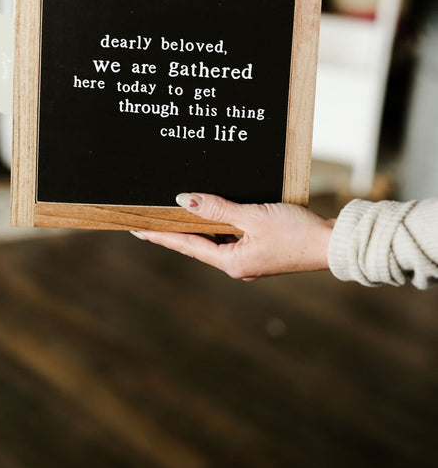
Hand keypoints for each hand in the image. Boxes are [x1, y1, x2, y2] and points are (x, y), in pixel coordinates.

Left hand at [131, 193, 334, 280]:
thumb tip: (185, 201)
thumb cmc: (297, 231)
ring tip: (173, 213)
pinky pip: (230, 237)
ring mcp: (249, 260)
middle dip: (174, 230)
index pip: (186, 245)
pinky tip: (211, 212)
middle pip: (197, 244)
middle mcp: (237, 265)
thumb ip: (218, 208)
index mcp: (232, 262)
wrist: (331, 243)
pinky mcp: (260, 252)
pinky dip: (217, 225)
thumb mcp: (254, 215)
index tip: (137, 229)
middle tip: (149, 218)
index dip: (160, 235)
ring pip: (214, 240)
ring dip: (196, 226)